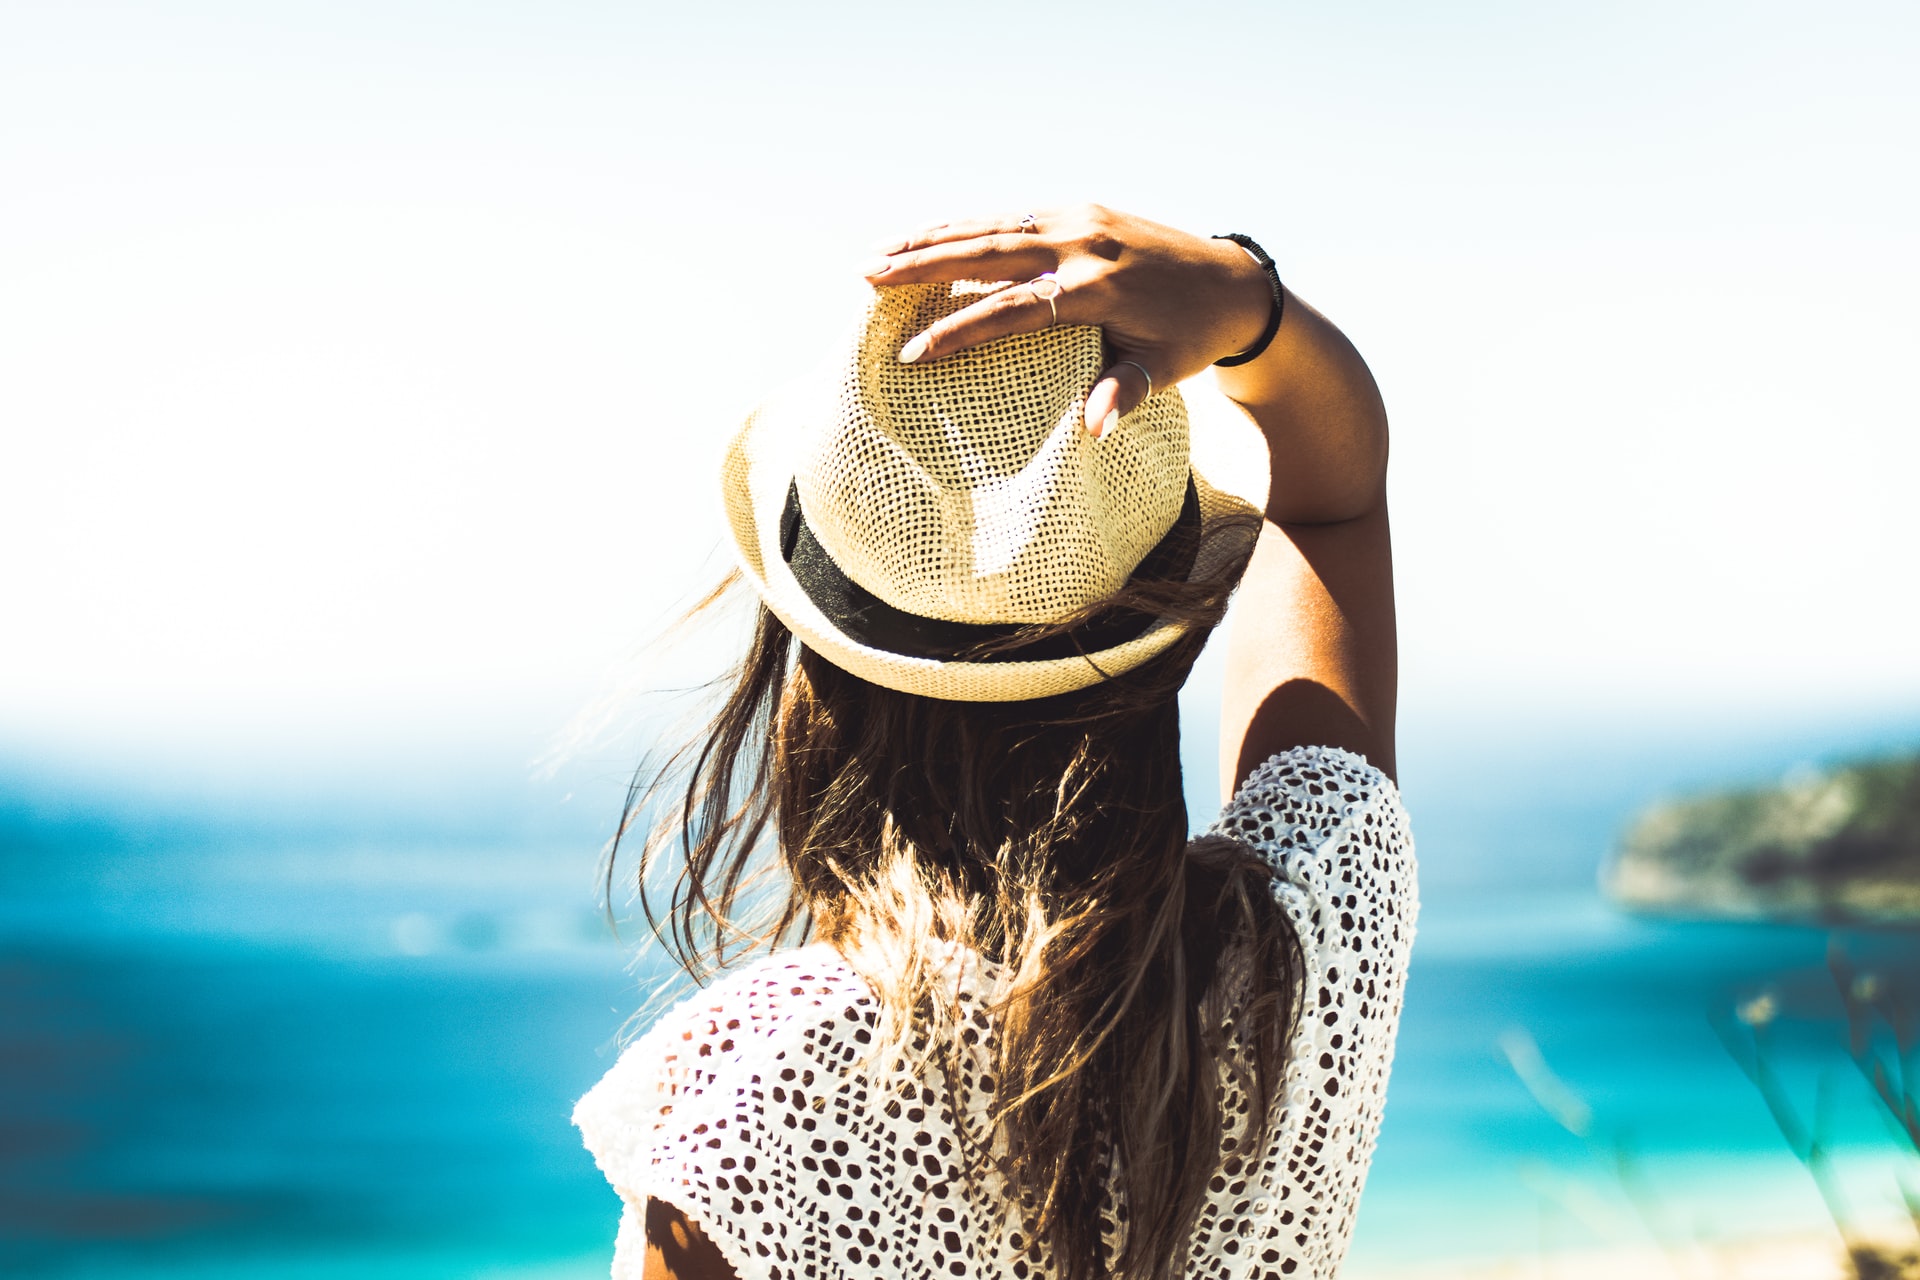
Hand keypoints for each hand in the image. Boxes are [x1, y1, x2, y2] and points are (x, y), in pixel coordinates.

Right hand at [859, 205, 1272, 436]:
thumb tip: (1093, 434)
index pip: (1015, 311)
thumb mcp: (1166, 370)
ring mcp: (1079, 219)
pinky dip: (964, 226)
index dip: (960, 331)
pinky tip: (926, 237)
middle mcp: (1084, 243)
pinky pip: (1010, 216)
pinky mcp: (1078, 210)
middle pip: (989, 253)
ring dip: (931, 239)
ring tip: (877, 255)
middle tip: (867, 277)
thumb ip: (1125, 394)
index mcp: (1101, 288)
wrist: (1231, 282)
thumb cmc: (1191, 337)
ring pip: (992, 226)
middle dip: (923, 264)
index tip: (914, 353)